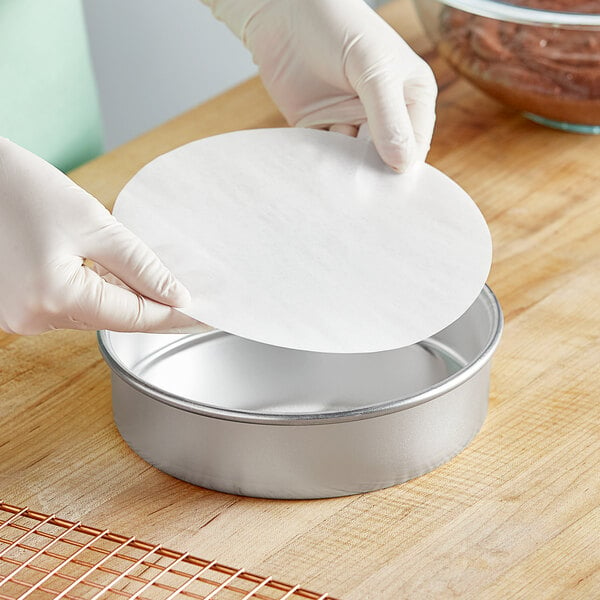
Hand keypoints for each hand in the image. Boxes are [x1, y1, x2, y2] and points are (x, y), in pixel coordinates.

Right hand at [0, 139, 200, 334]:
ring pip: (94, 314)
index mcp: (55, 297)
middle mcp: (34, 318)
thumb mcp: (92, 222)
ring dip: (124, 298)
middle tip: (189, 296)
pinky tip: (115, 276)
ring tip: (154, 281)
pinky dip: (97, 293)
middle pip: (115, 319)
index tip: (207, 317)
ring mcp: (20, 317)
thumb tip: (177, 296)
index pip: (135, 318)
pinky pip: (72, 306)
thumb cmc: (17, 186)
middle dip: (152, 305)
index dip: (174, 317)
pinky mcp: (17, 308)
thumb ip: (140, 266)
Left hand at [204, 0, 436, 171]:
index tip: (386, 189)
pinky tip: (315, 167)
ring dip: (342, 170)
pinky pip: (323, 157)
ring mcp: (349, 122)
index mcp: (410, 98)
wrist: (282, 13)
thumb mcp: (372, 68)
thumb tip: (402, 164)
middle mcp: (382, 115)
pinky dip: (319, 164)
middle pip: (382, 160)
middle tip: (357, 192)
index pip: (414, 146)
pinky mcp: (319, 128)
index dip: (401, 168)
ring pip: (351, 162)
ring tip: (334, 179)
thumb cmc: (337, 25)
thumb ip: (387, 115)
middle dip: (369, 173)